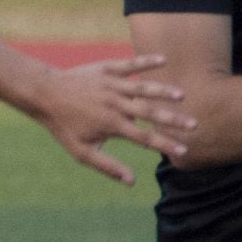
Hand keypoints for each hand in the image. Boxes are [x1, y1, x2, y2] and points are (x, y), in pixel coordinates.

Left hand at [29, 54, 195, 184]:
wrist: (46, 94)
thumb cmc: (64, 126)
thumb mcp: (82, 152)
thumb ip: (108, 166)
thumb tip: (131, 182)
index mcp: (112, 125)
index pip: (144, 138)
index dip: (165, 145)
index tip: (184, 151)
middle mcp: (115, 104)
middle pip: (149, 113)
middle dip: (173, 120)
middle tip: (195, 125)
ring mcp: (112, 85)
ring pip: (142, 88)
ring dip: (163, 91)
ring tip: (182, 95)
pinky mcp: (107, 69)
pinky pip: (129, 64)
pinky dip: (146, 61)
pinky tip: (163, 59)